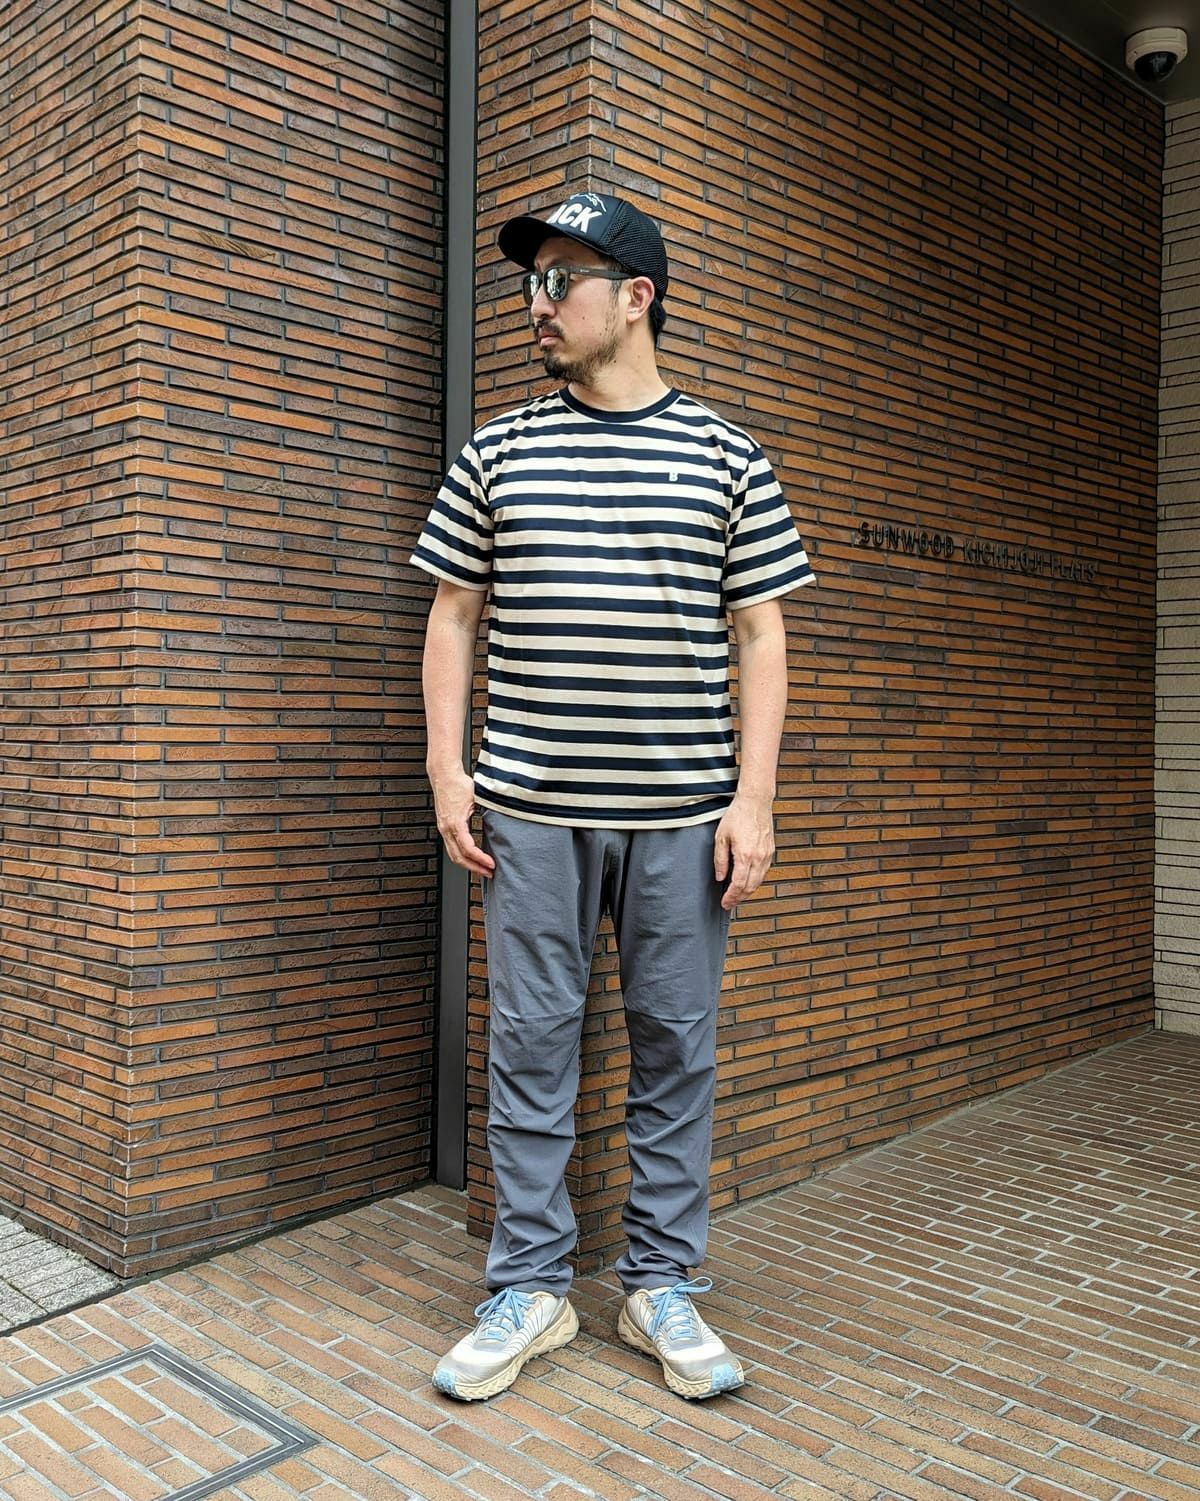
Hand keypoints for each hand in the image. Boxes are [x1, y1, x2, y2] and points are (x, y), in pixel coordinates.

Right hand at [432, 768, 494, 877]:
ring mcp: (444, 829)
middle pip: (458, 858)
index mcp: (455, 823)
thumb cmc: (458, 783)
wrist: (443, 775)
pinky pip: (451, 847)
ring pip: (453, 855)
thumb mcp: (477, 798)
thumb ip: (488, 811)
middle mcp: (447, 829)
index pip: (468, 849)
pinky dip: (462, 856)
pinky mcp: (444, 827)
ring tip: (482, 869)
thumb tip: (503, 821)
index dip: (480, 859)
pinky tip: (472, 857)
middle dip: (474, 868)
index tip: (491, 864)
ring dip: (468, 865)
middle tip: (489, 873)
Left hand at [713, 794, 774, 910]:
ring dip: (748, 891)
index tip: (725, 902)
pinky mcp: (770, 851)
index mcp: (745, 855)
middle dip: (739, 898)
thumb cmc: (738, 815)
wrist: (755, 802)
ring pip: (759, 881)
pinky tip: (747, 880)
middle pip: (750, 887)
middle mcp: (758, 858)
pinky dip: (755, 880)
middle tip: (730, 903)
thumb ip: (720, 859)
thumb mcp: (721, 837)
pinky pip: (764, 872)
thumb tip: (720, 876)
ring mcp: (767, 855)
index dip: (731, 897)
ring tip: (737, 895)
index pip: (738, 885)